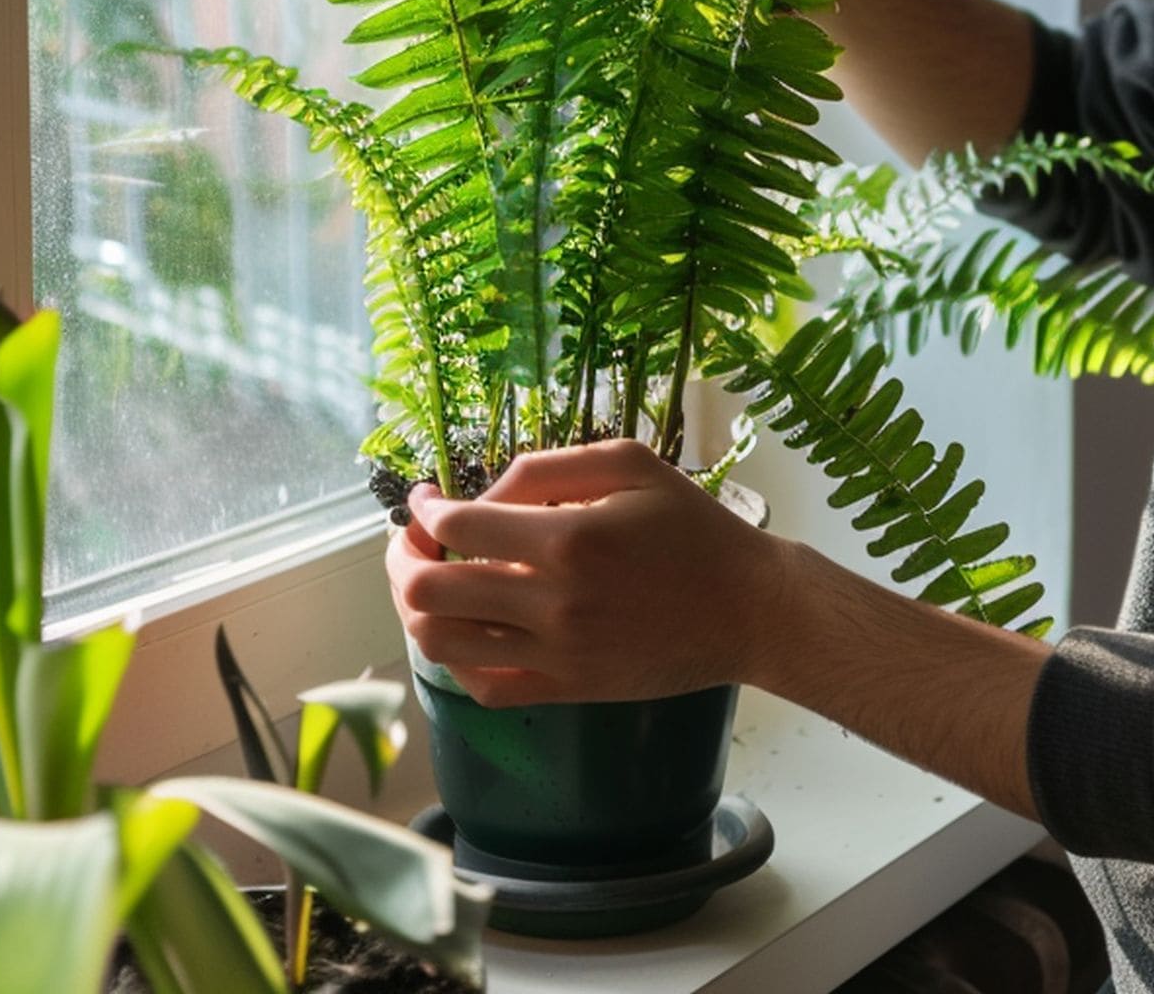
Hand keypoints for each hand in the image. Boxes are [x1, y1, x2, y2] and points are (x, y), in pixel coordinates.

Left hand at [385, 440, 787, 707]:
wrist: (748, 608)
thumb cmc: (693, 526)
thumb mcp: (633, 463)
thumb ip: (550, 466)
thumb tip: (484, 496)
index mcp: (568, 537)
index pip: (456, 528)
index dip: (424, 510)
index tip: (424, 500)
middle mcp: (552, 602)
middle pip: (429, 592)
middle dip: (405, 561)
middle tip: (415, 543)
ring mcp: (556, 654)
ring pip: (441, 644)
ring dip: (419, 610)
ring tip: (431, 584)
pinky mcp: (566, 689)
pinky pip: (481, 686)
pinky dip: (455, 658)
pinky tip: (465, 629)